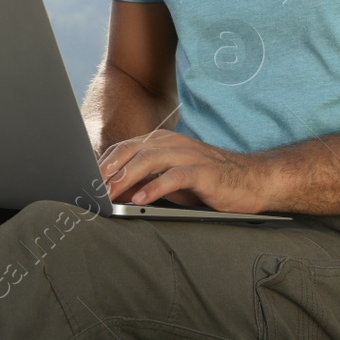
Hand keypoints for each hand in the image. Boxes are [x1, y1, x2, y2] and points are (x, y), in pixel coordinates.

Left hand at [97, 130, 269, 214]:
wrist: (252, 180)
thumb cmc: (210, 182)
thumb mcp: (172, 179)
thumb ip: (146, 179)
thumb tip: (114, 191)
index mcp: (162, 141)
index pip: (124, 148)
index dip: (103, 165)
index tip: (86, 183)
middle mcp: (173, 143)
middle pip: (131, 151)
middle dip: (108, 170)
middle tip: (92, 190)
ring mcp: (188, 155)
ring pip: (149, 160)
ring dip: (126, 178)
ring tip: (111, 194)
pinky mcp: (203, 171)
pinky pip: (175, 176)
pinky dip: (155, 187)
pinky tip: (141, 198)